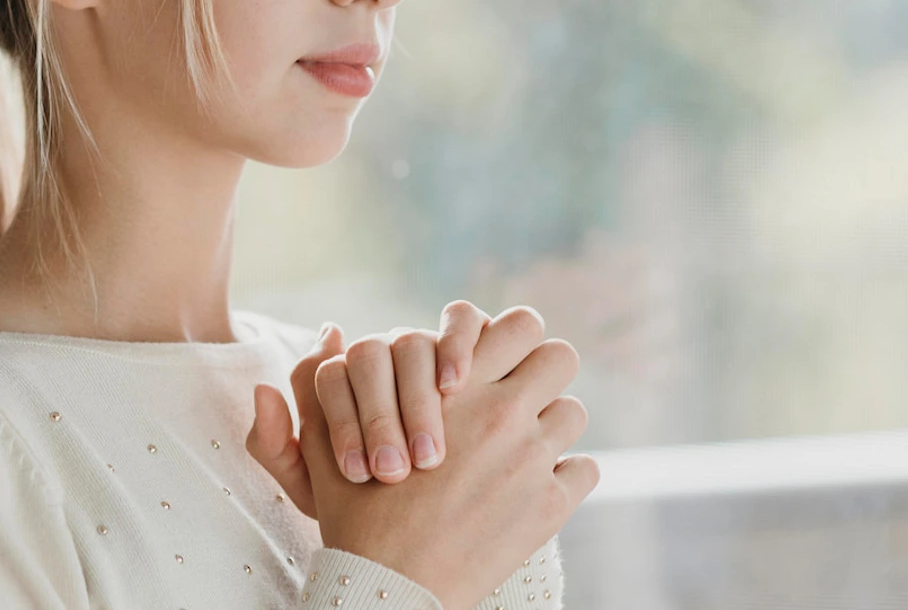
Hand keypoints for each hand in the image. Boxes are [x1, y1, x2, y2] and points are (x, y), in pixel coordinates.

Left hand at [245, 300, 492, 517]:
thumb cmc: (372, 501)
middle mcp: (379, 355)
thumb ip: (277, 448)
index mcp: (340, 381)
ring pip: (411, 342)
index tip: (357, 474)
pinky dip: (456, 344)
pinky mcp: (470, 340)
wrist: (436, 517)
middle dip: (378, 418)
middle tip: (392, 473)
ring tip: (428, 455)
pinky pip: (463, 319)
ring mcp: (423, 344)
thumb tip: (262, 389)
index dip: (340, 422)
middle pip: (367, 356)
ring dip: (417, 398)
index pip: (324, 375)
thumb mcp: (319, 489)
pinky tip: (455, 387)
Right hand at [266, 306, 598, 609]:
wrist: (388, 587)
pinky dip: (566, 476)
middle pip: (561, 356)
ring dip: (551, 425)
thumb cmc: (356, 512)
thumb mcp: (327, 438)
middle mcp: (503, 414)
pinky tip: (533, 487)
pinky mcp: (550, 505)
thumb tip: (331, 330)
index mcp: (457, 386)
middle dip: (543, 371)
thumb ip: (321, 378)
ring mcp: (532, 459)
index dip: (513, 336)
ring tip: (521, 446)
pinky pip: (586, 469)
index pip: (521, 324)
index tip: (496, 362)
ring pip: (574, 413)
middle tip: (520, 394)